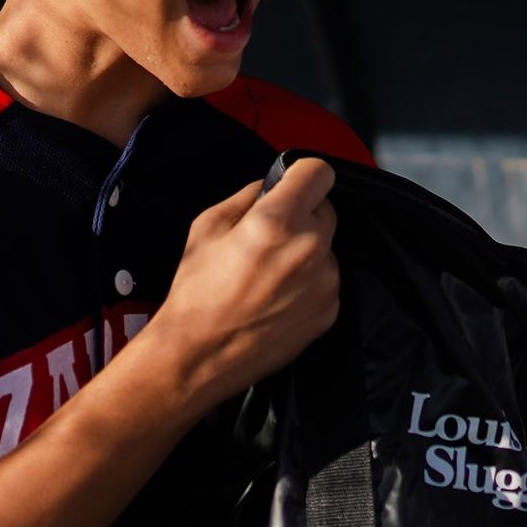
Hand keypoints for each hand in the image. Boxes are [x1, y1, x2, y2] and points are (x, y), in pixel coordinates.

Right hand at [143, 157, 339, 410]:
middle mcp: (311, 247)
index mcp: (278, 220)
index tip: (290, 187)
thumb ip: (245, 197)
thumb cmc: (196, 290)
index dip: (302, 175)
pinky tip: (276, 299)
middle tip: (267, 239)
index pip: (319, 172)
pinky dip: (307, 283)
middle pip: (325, 210)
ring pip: (325, 248)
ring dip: (305, 252)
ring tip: (268, 277)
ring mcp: (326, 281)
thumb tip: (270, 187)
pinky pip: (325, 281)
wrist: (200, 354)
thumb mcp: (205, 227)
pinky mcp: (330, 310)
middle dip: (301, 216)